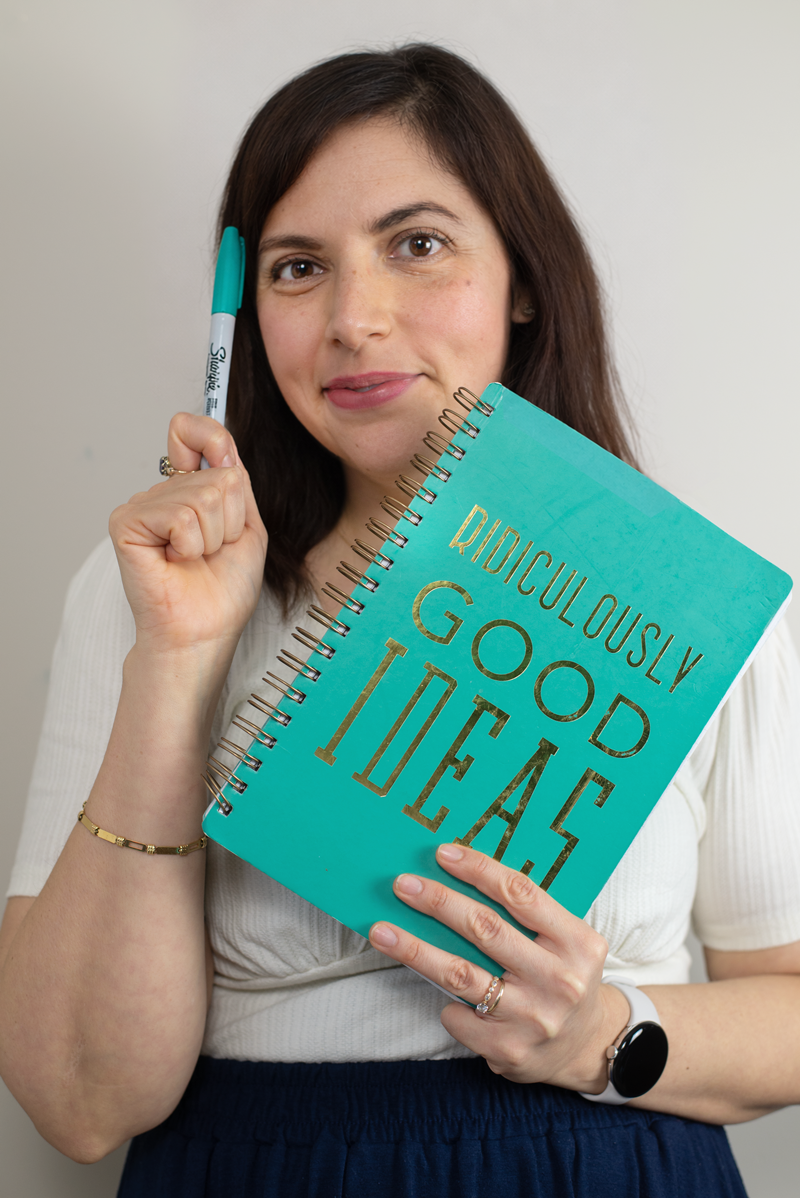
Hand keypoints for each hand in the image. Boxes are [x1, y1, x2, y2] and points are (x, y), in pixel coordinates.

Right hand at [109, 413, 267, 656]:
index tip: (222, 455)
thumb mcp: (248, 527)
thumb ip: (236, 481)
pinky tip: (176, 561)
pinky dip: (192, 544)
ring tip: (195, 559)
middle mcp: (162, 493)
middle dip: (231, 521)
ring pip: (205, 496)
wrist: (204, 631)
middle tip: (212, 552)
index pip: (191, 431)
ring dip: (214, 537)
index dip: (210, 435)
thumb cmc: (223, 590)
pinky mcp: (126, 523)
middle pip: (219, 475)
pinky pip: (180, 515)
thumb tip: (222, 440)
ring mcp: (142, 506)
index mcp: (188, 490)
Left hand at [368, 843, 626, 1090]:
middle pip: (485, 929)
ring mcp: (534, 1018)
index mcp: (578, 943)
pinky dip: (445, 1004)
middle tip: (403, 884)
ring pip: (460, 974)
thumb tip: (458, 874)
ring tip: (382, 930)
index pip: (521, 894)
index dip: (478, 870)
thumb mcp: (565, 942)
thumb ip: (527, 914)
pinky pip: (459, 1016)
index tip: (442, 854)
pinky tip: (439, 996)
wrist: (587, 1046)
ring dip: (414, 948)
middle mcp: (559, 980)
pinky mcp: (510, 1049)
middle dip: (438, 902)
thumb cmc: (563, 977)